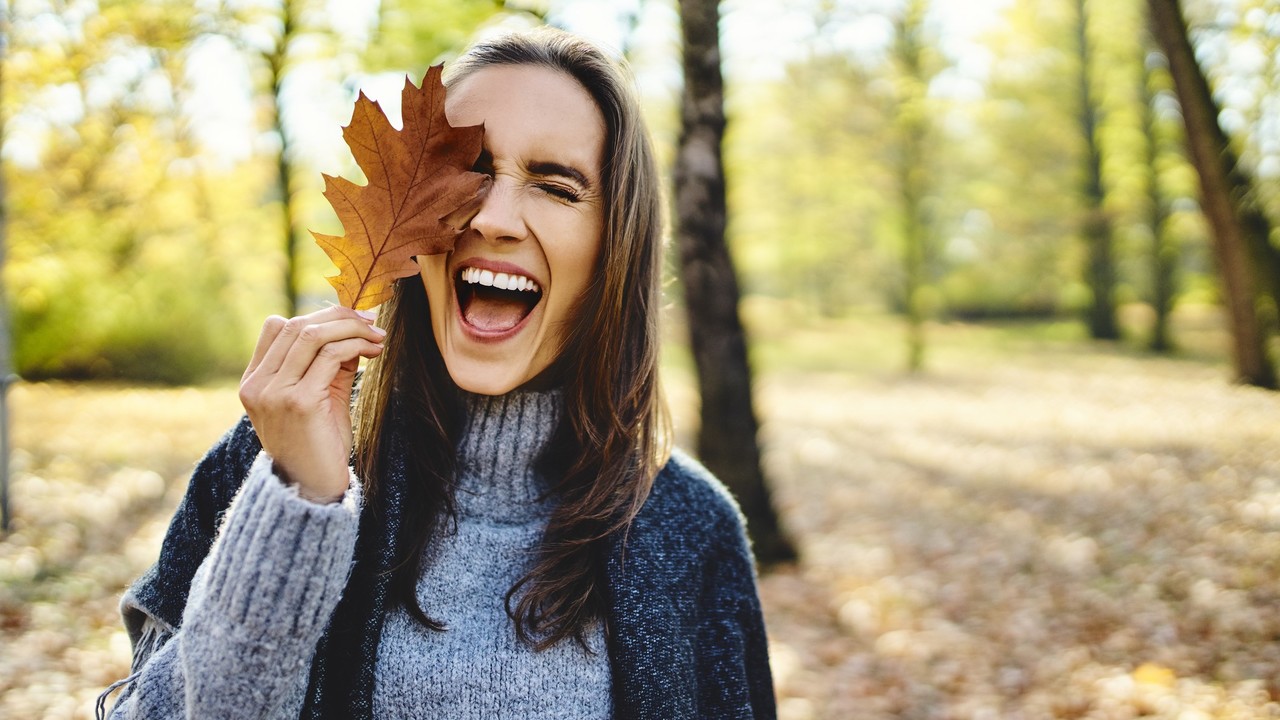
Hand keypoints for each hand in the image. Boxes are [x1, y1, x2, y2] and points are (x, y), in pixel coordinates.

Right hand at [238, 306, 385, 501]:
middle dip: (338, 316)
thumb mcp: (319, 398)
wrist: (313, 490)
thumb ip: (328, 365)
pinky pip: (329, 356)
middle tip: (370, 321)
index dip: (315, 316)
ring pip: (313, 335)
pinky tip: (373, 351)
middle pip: (296, 325)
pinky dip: (355, 346)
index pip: (276, 327)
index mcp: (254, 382)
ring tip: (376, 335)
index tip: (349, 319)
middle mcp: (258, 385)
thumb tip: (352, 329)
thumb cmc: (318, 445)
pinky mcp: (299, 401)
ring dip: (350, 328)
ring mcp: (274, 392)